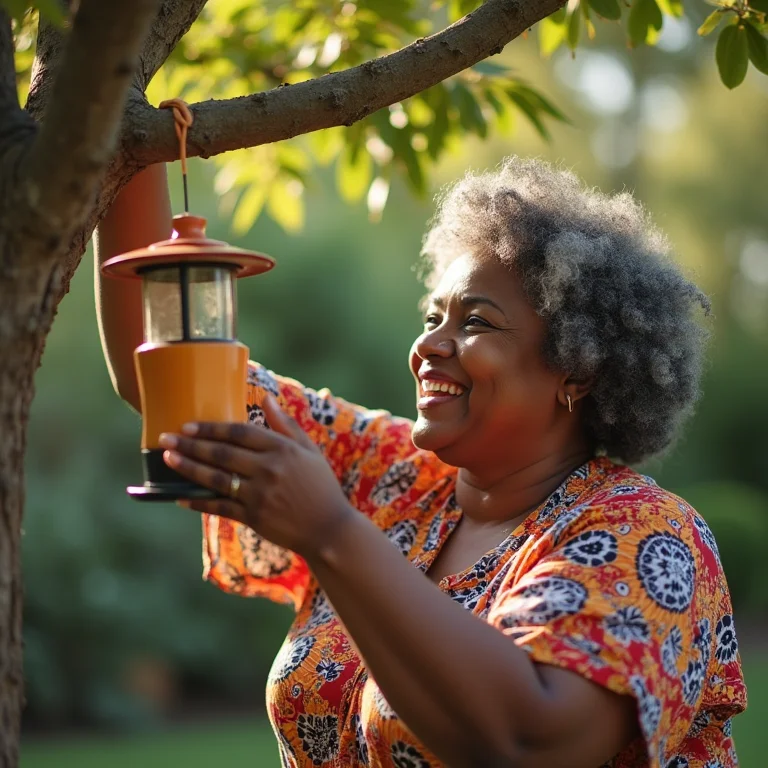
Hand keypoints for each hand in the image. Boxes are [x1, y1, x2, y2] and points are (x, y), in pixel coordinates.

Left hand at [158, 395, 352, 557]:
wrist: (329, 529)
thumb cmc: (320, 487)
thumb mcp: (309, 451)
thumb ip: (286, 425)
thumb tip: (266, 398)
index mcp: (282, 449)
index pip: (240, 432)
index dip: (212, 428)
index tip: (189, 425)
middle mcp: (269, 469)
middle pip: (222, 453)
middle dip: (191, 444)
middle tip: (166, 437)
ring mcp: (260, 494)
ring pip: (216, 478)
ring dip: (188, 468)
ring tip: (168, 458)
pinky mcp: (254, 517)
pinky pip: (220, 507)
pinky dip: (199, 501)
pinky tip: (181, 496)